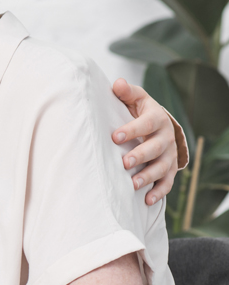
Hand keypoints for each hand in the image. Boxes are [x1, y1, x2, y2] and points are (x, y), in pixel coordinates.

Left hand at [111, 78, 180, 204]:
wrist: (157, 124)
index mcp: (156, 118)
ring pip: (162, 167)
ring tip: (132, 184)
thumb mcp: (135, 98)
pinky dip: (159, 192)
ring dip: (148, 176)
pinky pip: (167, 182)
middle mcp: (166, 137)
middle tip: (124, 162)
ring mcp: (169, 154)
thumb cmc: (139, 111)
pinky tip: (147, 200)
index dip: (131, 130)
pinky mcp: (169, 169)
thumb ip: (126, 92)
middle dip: (140, 155)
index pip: (145, 124)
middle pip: (155, 148)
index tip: (114, 137)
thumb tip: (117, 84)